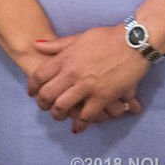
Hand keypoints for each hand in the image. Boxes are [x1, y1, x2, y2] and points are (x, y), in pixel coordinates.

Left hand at [28, 27, 148, 132]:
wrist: (132, 42)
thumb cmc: (106, 37)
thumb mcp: (79, 37)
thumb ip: (57, 45)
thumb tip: (36, 44)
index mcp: (65, 58)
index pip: (39, 75)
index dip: (32, 86)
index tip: (32, 92)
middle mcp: (72, 73)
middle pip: (47, 94)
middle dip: (42, 104)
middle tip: (44, 107)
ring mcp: (86, 86)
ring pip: (62, 107)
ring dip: (58, 115)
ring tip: (59, 116)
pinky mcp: (102, 97)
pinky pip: (86, 116)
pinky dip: (80, 124)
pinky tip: (77, 127)